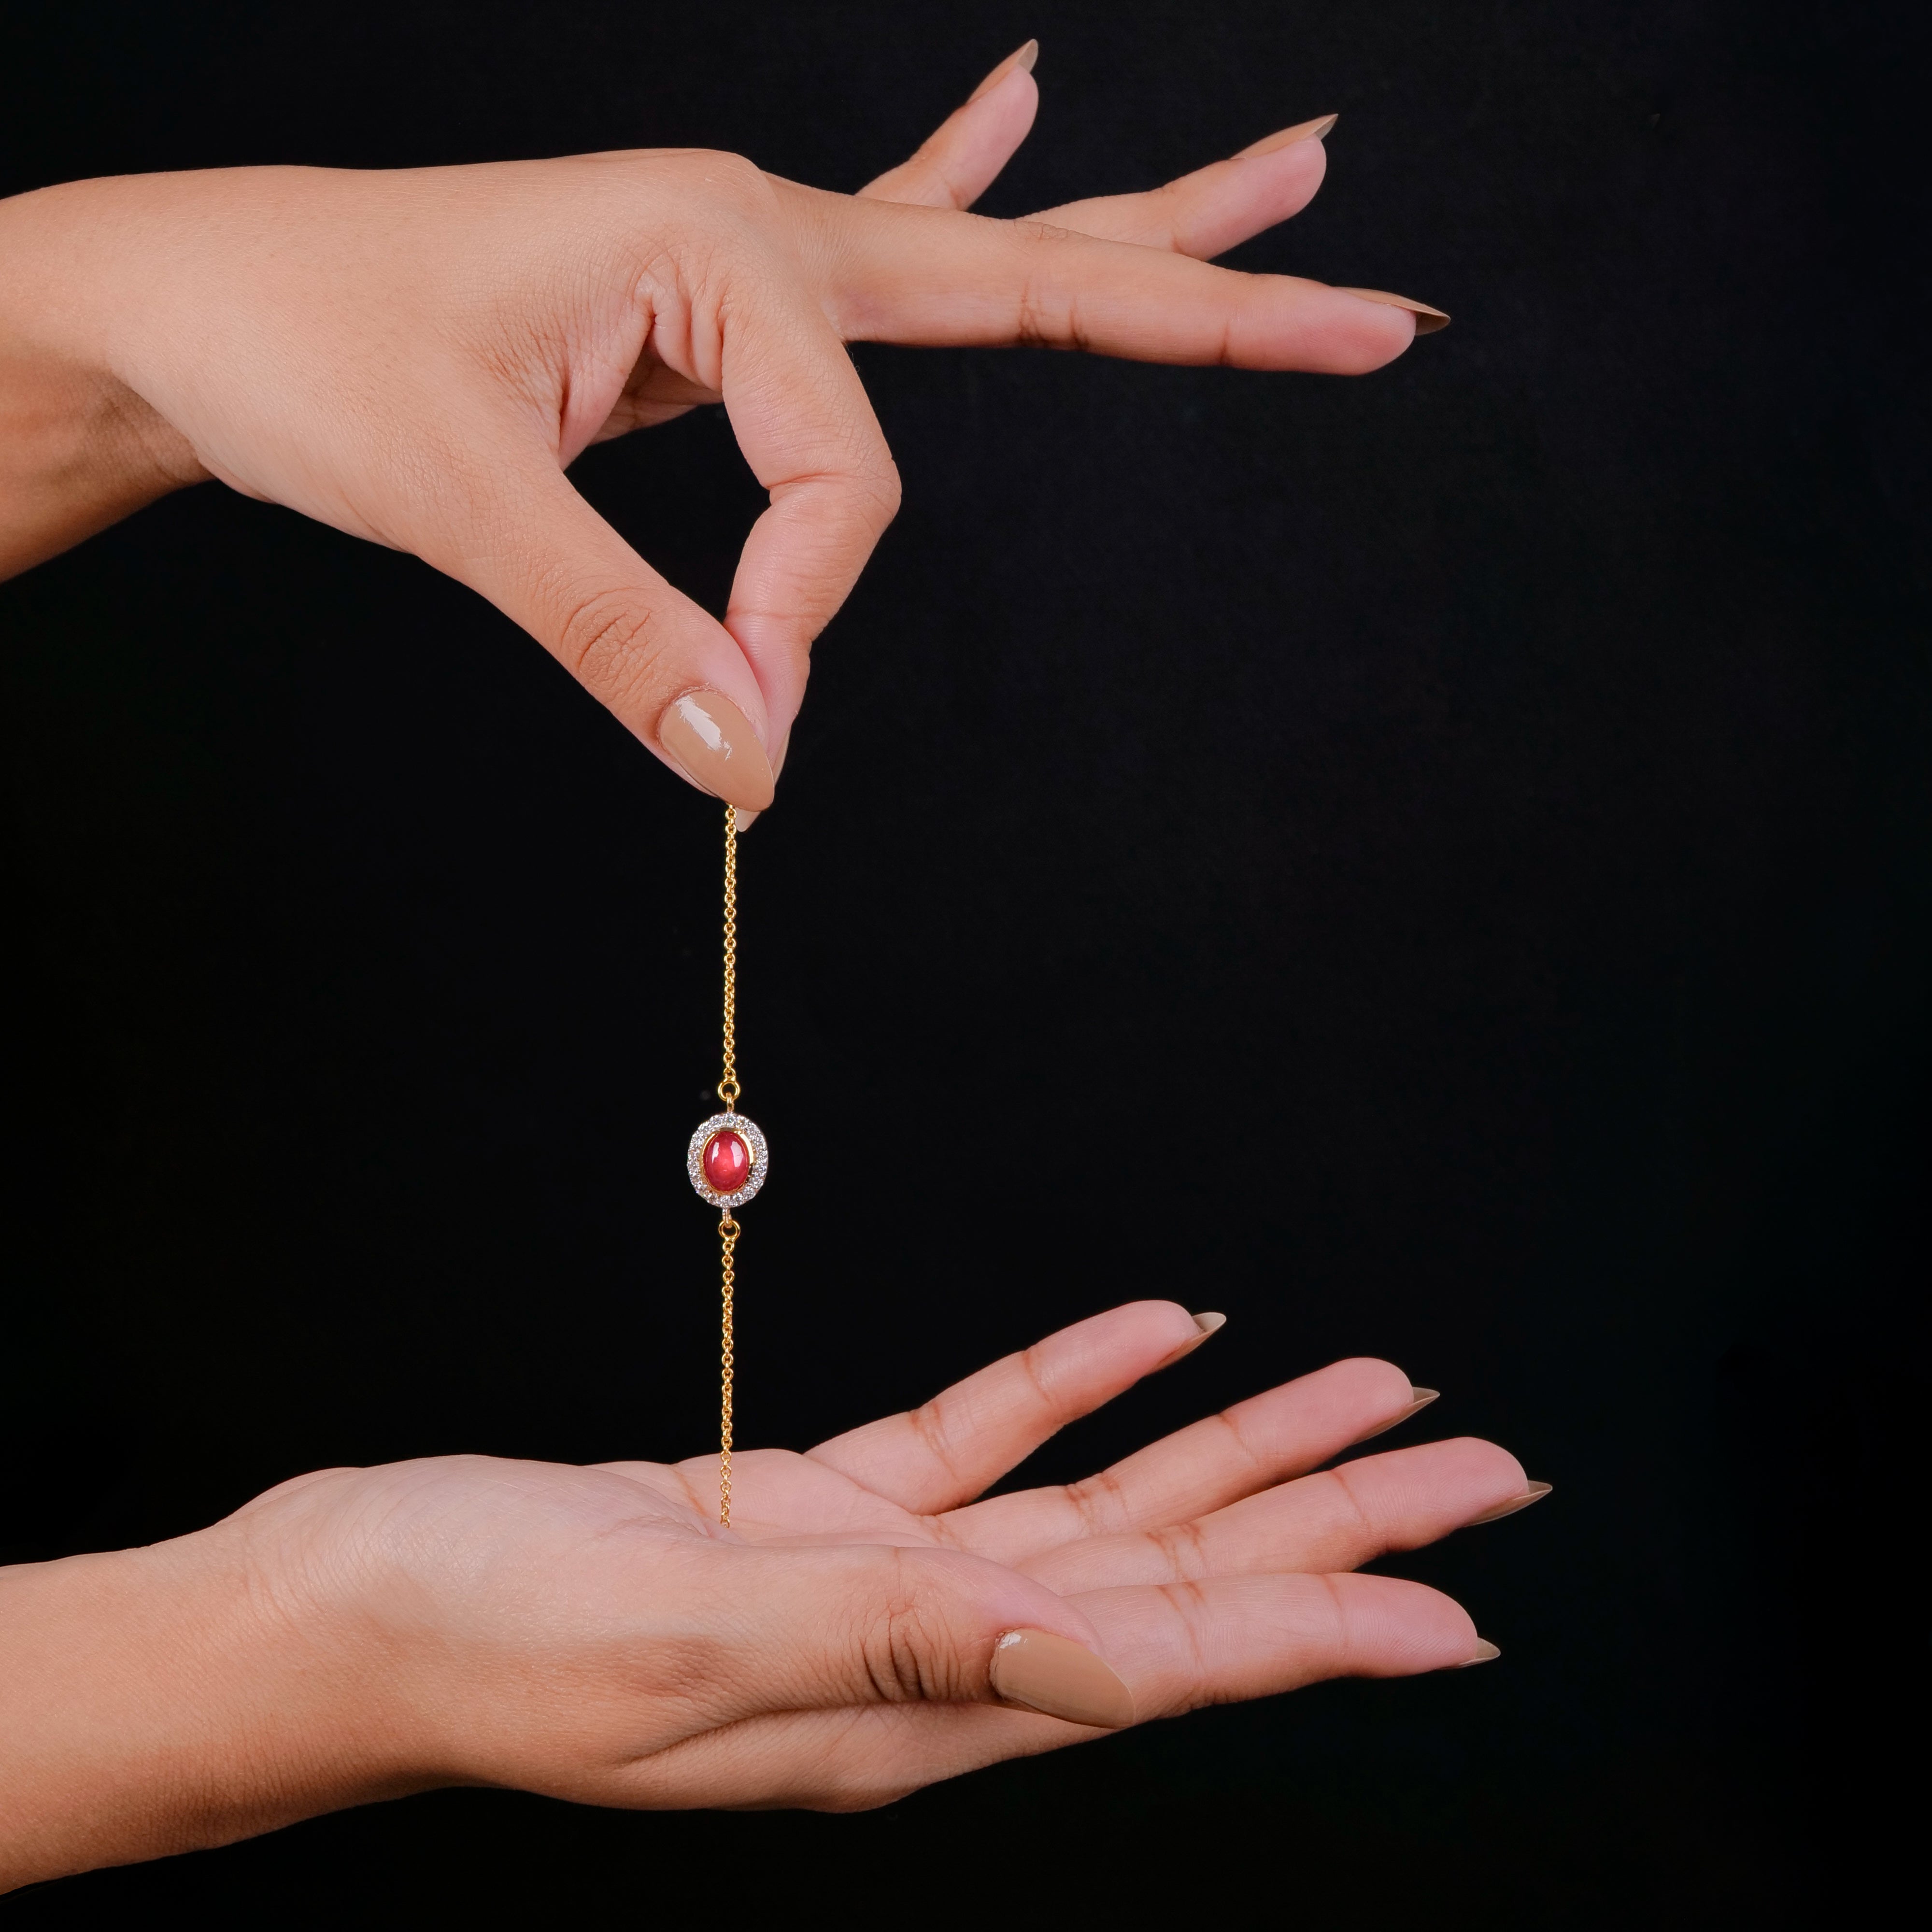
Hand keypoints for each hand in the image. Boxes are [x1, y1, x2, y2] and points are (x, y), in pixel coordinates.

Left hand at [0, 42, 1444, 810]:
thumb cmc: (308, 348)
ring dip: (1144, 221)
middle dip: (1211, 299)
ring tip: (1294, 174)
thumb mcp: (461, 502)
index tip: (725, 701)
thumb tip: (751, 764)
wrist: (205, 293)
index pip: (854, 477)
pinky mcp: (722, 298)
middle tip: (1375, 311)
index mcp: (722, 246)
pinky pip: (886, 243)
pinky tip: (1029, 90)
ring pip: (991, 246)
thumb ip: (619, 635)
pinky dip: (972, 174)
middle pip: (1037, 269)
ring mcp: (752, 254)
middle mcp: (761, 228)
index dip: (804, 611)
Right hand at [0, 1302, 1543, 1885]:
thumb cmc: (484, 1634)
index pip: (1169, 1661)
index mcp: (911, 1712)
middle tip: (1480, 1474)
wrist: (354, 1602)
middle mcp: (926, 1656)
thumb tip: (1091, 1673)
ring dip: (1238, 1444)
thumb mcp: (686, 1641)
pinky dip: (1073, 1376)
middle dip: (1338, 1522)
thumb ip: (898, 1648)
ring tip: (1360, 1389)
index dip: (1325, 1625)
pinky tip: (1152, 1334)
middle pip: (1179, 1577)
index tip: (1460, 1606)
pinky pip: (984, 1435)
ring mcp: (880, 1579)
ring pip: (1107, 1503)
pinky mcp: (819, 1510)